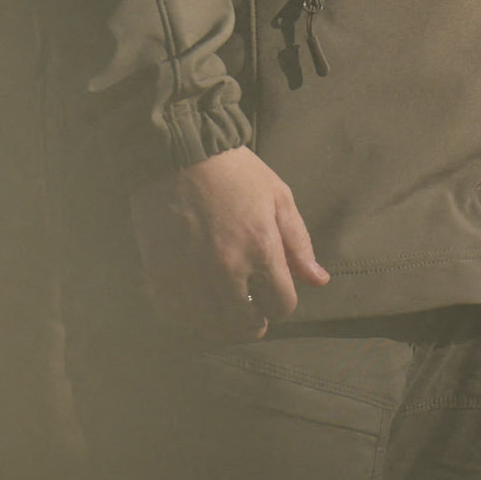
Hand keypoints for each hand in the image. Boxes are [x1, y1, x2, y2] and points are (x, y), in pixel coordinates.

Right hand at [128, 146, 328, 336]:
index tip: (274, 297)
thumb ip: (299, 244)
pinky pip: (178, 316)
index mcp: (261, 248)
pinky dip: (191, 317)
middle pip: (246, 324)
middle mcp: (226, 267)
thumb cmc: (236, 173)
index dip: (282, 306)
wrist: (180, 153)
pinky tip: (198, 304)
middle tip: (252, 312)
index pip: (281, 305)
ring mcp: (191, 274)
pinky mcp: (161, 274)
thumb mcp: (278, 198)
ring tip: (225, 310)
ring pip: (211, 326)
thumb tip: (319, 281)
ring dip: (222, 323)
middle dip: (255, 321)